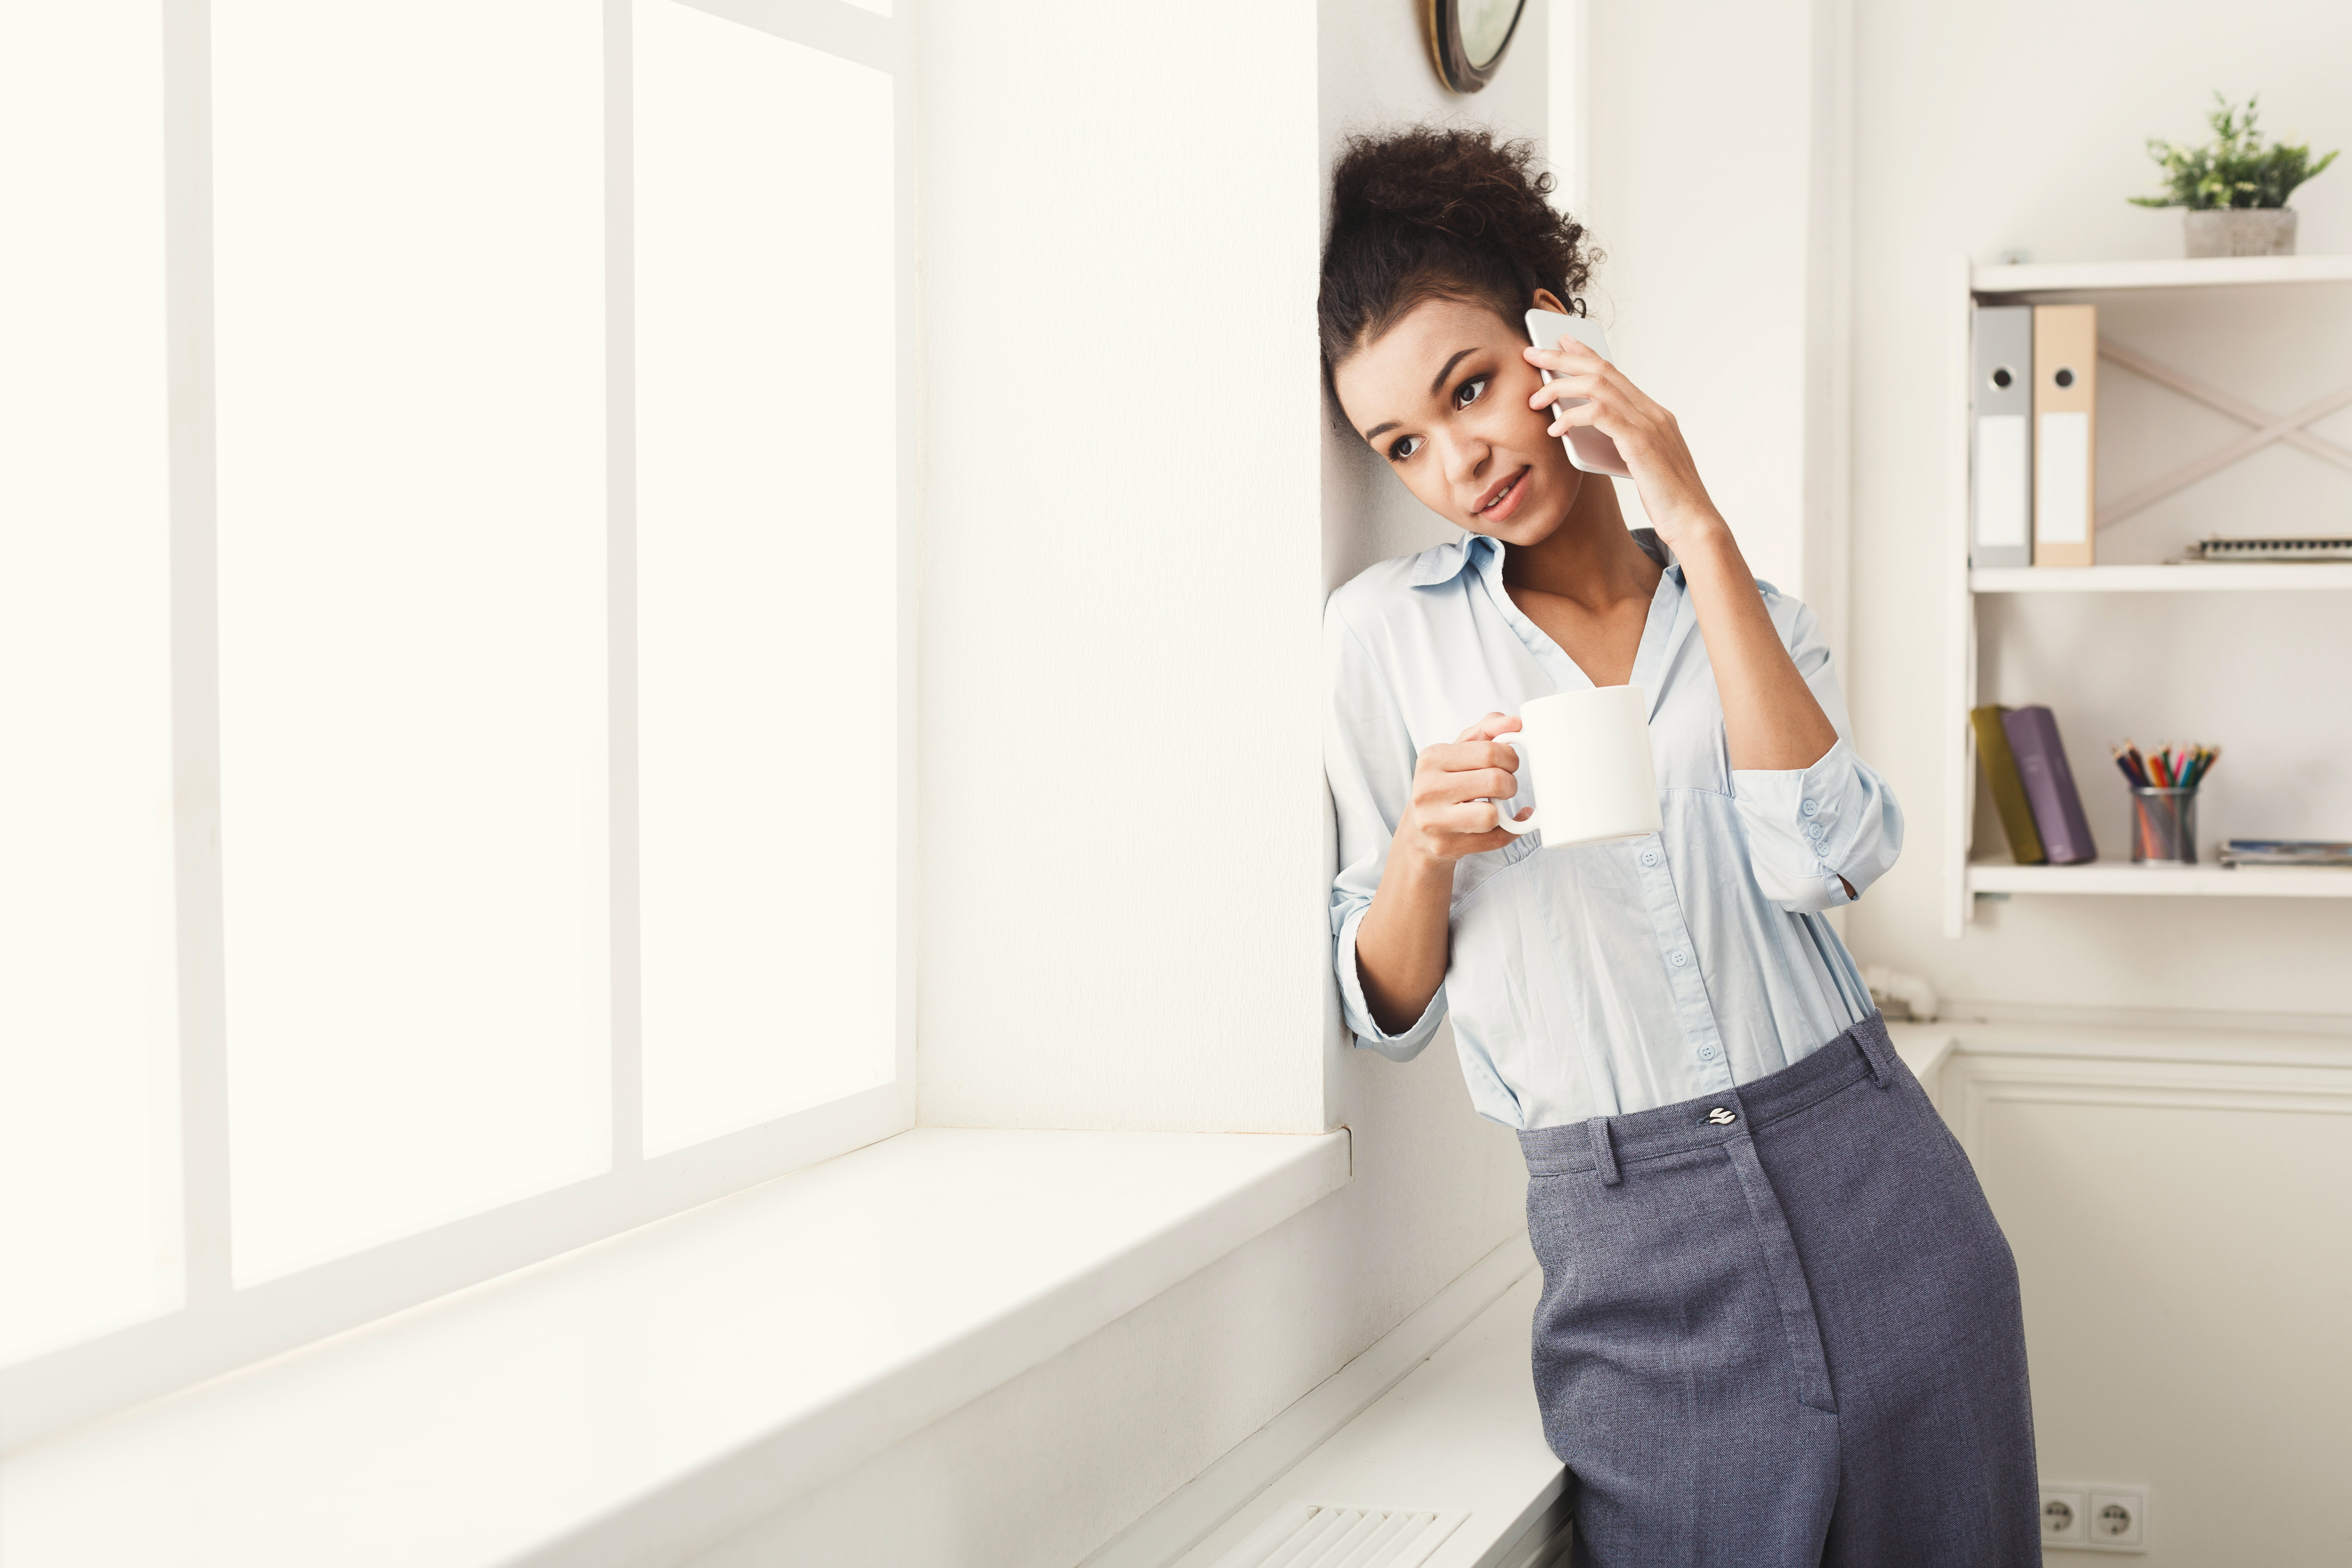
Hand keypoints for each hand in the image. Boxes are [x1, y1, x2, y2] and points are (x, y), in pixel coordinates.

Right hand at [1394, 713, 1529, 865]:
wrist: (1419, 829)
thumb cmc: (1446, 783)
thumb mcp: (1460, 751)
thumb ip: (1488, 730)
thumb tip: (1516, 722)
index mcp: (1432, 758)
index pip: (1491, 752)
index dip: (1510, 758)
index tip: (1508, 764)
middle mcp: (1427, 789)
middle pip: (1495, 781)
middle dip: (1510, 784)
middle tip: (1504, 786)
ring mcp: (1433, 820)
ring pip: (1492, 815)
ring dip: (1504, 810)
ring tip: (1495, 805)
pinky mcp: (1444, 846)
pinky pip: (1494, 839)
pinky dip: (1507, 831)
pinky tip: (1500, 825)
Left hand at [1523, 336, 1725, 549]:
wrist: (1693, 521)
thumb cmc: (1666, 498)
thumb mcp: (1638, 463)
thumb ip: (1618, 442)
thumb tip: (1583, 432)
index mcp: (1653, 414)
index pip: (1615, 373)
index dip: (1586, 354)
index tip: (1561, 342)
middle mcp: (1653, 412)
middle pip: (1603, 370)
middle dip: (1563, 358)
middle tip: (1532, 353)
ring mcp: (1649, 425)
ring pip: (1598, 386)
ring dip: (1561, 386)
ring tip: (1535, 398)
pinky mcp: (1640, 443)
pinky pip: (1600, 416)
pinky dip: (1572, 417)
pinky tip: (1555, 428)